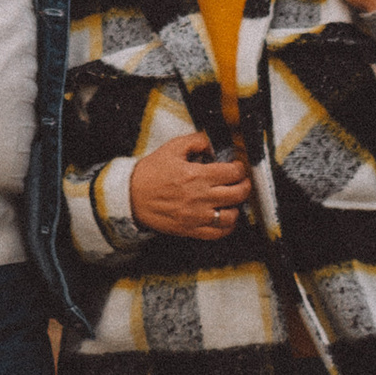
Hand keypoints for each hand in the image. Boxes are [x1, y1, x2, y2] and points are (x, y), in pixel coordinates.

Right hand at [126, 131, 255, 244]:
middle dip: (245, 185)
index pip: (233, 173)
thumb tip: (211, 144)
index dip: (240, 168)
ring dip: (237, 207)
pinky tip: (225, 218)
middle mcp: (200, 197)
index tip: (237, 167)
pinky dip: (227, 227)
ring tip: (233, 200)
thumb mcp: (171, 148)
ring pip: (232, 216)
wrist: (130, 196)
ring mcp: (197, 216)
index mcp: (197, 175)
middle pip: (238, 194)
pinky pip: (218, 233)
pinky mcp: (191, 230)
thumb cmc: (150, 173)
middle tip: (242, 182)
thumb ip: (195, 141)